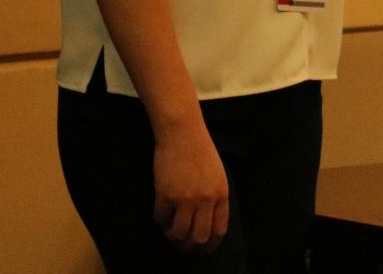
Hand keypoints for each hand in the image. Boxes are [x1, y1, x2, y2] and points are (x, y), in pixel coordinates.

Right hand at [152, 123, 228, 252]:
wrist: (182, 132)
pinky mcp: (165, 194)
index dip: (209, 245)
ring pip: (179, 234)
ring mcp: (185, 198)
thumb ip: (215, 199)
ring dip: (173, 236)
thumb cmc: (200, 151)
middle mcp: (205, 199)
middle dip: (190, 247)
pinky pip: (161, 219)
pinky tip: (162, 213)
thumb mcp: (217, 175)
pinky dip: (160, 220)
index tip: (201, 249)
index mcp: (221, 195)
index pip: (218, 231)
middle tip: (182, 245)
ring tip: (170, 230)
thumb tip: (206, 224)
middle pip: (199, 238)